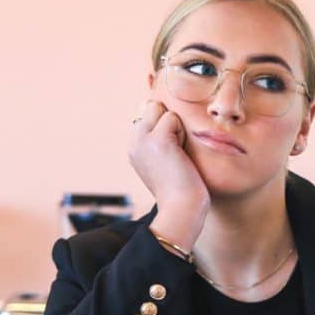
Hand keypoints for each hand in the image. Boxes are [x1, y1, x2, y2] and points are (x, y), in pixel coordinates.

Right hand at [128, 99, 209, 250]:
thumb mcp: (163, 161)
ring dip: (176, 127)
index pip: (147, 112)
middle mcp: (133, 141)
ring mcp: (142, 139)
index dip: (165, 125)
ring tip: (177, 153)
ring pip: (161, 108)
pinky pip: (172, 118)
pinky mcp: (156, 139)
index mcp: (134, 146)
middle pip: (152, 106)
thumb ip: (159, 139)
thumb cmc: (181, 188)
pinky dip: (181, 132)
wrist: (181, 208)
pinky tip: (180, 154)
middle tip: (175, 151)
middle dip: (169, 121)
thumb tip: (168, 115)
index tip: (170, 152)